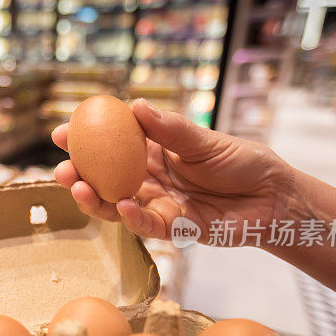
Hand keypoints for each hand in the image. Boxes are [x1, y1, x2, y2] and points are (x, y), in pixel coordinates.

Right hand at [52, 99, 293, 244]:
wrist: (274, 197)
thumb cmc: (243, 162)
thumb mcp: (206, 140)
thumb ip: (171, 129)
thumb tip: (135, 106)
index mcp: (154, 151)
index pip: (112, 144)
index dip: (85, 140)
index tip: (61, 133)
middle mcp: (150, 178)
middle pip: (105, 178)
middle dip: (79, 175)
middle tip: (61, 170)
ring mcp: (158, 204)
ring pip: (117, 204)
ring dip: (95, 199)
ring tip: (77, 189)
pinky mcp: (173, 229)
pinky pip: (146, 225)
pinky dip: (132, 218)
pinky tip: (123, 207)